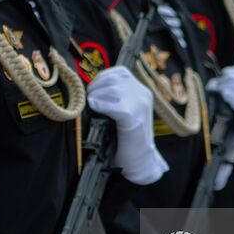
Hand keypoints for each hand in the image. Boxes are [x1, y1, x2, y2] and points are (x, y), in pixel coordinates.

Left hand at [88, 66, 167, 184]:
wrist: (139, 160)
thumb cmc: (126, 137)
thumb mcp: (123, 110)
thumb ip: (113, 96)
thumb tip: (90, 86)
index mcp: (141, 90)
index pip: (119, 72)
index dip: (101, 78)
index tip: (92, 90)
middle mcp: (143, 94)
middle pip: (113, 79)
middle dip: (95, 88)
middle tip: (89, 101)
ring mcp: (141, 106)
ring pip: (113, 89)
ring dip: (96, 97)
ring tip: (92, 107)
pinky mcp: (135, 120)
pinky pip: (115, 106)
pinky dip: (101, 106)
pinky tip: (95, 109)